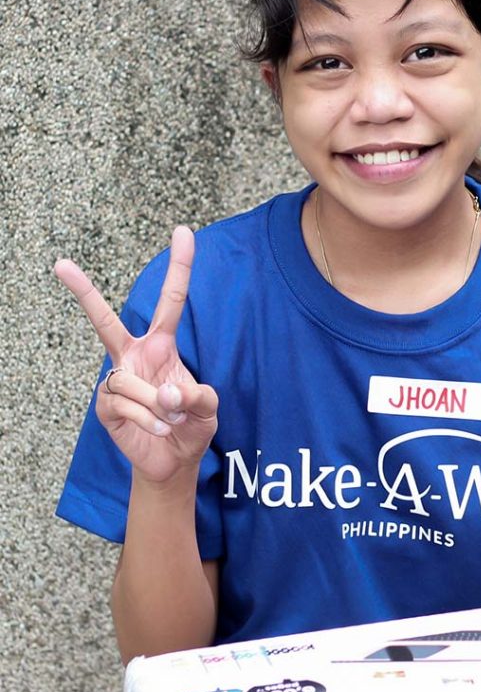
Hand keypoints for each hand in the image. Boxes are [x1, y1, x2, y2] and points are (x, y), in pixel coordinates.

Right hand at [55, 226, 218, 484]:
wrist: (174, 461)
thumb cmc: (190, 425)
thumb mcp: (208, 407)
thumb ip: (197, 396)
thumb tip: (166, 393)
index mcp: (161, 346)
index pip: (171, 302)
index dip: (179, 268)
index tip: (184, 231)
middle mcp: (133, 357)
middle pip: (105, 321)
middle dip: (83, 293)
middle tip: (60, 263)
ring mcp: (116, 380)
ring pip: (132, 383)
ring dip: (159, 406)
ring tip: (171, 420)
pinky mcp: (105, 407)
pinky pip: (126, 405)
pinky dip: (150, 420)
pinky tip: (159, 429)